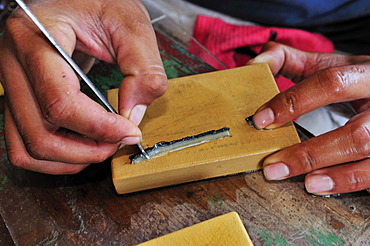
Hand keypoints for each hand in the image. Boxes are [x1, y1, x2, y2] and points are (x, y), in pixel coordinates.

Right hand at [0, 0, 166, 173]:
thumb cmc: (97, 2)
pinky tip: (82, 147)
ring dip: (69, 159)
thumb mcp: (130, 23)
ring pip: (26, 147)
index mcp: (37, 37)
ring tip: (102, 148)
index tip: (130, 131)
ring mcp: (12, 85)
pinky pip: (24, 144)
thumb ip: (142, 68)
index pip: (60, 100)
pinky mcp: (20, 98)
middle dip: (87, 149)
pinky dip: (54, 157)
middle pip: (39, 132)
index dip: (99, 126)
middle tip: (118, 142)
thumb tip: (134, 114)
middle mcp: (13, 63)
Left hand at [249, 42, 369, 194]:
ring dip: (336, 176)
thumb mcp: (330, 64)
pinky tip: (323, 187)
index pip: (331, 83)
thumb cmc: (357, 79)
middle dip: (309, 153)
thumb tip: (255, 63)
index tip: (262, 120)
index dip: (294, 101)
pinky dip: (350, 182)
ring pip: (367, 156)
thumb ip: (290, 60)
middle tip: (273, 166)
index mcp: (367, 74)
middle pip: (355, 134)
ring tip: (304, 183)